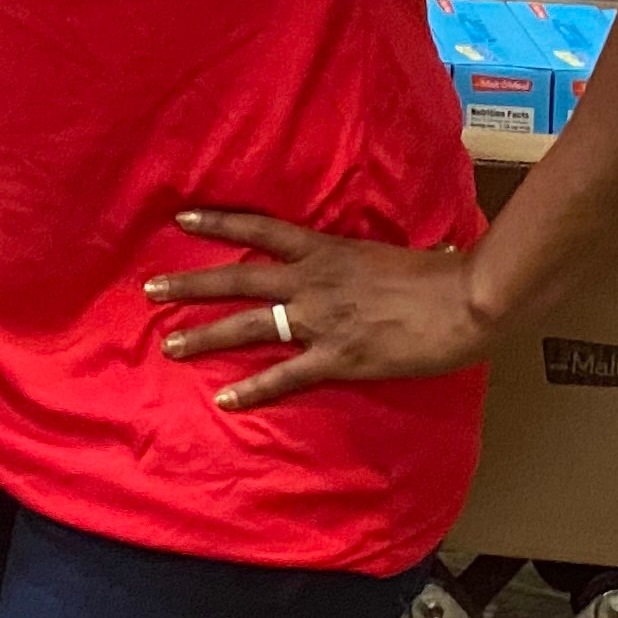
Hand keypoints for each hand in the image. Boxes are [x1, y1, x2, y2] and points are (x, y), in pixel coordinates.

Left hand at [143, 209, 492, 413]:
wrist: (466, 299)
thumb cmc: (440, 273)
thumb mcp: (393, 253)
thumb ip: (372, 257)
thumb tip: (393, 252)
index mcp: (327, 251)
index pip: (260, 230)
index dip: (219, 223)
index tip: (182, 219)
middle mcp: (314, 281)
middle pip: (238, 279)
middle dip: (191, 285)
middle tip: (150, 290)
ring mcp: (322, 320)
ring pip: (250, 325)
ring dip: (206, 336)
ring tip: (170, 345)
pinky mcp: (339, 358)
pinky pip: (286, 375)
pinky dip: (254, 388)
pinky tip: (226, 398)